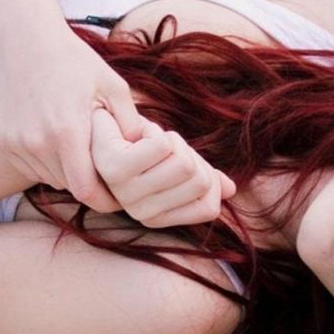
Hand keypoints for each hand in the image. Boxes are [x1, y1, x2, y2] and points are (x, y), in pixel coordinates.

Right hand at [0, 28, 142, 212]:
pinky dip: (49, 164)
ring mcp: (16, 143)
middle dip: (90, 183)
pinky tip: (59, 141)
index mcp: (67, 130)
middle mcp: (37, 142)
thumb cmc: (76, 61)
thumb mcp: (114, 85)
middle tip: (105, 169)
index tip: (119, 199)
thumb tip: (144, 155)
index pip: (86, 190)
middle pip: (70, 186)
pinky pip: (33, 169)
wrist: (28, 41)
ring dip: (69, 173)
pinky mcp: (4, 141)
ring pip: (52, 179)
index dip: (104, 201)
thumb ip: (131, 122)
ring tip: (82, 149)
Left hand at [89, 107, 236, 227]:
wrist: (102, 116)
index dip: (205, 174)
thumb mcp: (175, 160)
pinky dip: (159, 133)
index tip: (177, 161)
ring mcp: (124, 193)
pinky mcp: (114, 168)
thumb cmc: (140, 140)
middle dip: (188, 153)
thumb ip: (202, 177)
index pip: (210, 206)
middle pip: (200, 181)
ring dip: (172, 141)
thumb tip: (230, 189)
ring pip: (183, 163)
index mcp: (154, 217)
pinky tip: (137, 134)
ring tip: (147, 141)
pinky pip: (162, 147)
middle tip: (160, 147)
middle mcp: (138, 212)